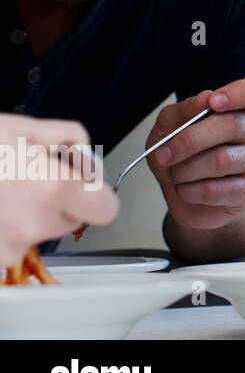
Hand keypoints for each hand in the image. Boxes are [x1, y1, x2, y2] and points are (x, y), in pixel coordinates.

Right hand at [0, 113, 118, 263]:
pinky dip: (1, 228)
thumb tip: (85, 159)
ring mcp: (6, 246)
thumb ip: (71, 139)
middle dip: (57, 201)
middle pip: (69, 222)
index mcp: (52, 188)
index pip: (105, 209)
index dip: (97, 195)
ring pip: (35, 233)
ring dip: (25, 216)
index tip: (86, 188)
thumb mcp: (25, 126)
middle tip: (27, 178)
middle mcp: (32, 223)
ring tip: (1, 190)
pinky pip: (8, 244)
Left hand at [145, 74, 244, 231]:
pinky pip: (217, 189)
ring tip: (174, 174)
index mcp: (238, 108)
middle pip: (231, 125)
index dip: (242, 92)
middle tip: (164, 154)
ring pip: (222, 160)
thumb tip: (204, 98)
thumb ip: (182, 111)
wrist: (184, 196)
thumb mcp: (168, 128)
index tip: (214, 101)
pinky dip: (190, 191)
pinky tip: (185, 190)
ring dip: (185, 170)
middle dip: (189, 141)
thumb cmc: (180, 157)